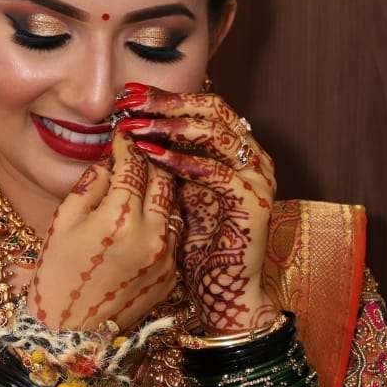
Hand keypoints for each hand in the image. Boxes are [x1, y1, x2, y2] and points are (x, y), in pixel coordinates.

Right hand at [27, 129, 179, 332]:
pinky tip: (143, 221)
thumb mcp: (64, 220)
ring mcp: (166, 257)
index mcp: (118, 219)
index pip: (133, 166)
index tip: (122, 137)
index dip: (126, 147)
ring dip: (159, 192)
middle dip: (148, 164)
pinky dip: (162, 222)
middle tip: (134, 158)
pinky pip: (174, 235)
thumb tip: (111, 161)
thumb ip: (92, 184)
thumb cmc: (58, 273)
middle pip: (162, 181)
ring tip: (140, 187)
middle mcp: (150, 236)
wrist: (70, 330)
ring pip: (174, 206)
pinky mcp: (172, 275)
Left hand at [114, 82, 278, 333]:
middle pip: (214, 110)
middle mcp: (251, 157)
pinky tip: (156, 157)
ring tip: (139, 126)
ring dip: (174, 127)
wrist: (222, 291)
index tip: (129, 95)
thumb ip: (167, 160)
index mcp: (235, 151)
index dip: (166, 97)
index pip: (203, 107)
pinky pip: (219, 173)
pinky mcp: (254, 203)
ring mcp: (257, 178)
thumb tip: (131, 127)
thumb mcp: (176, 192)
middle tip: (132, 102)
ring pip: (218, 134)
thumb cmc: (195, 245)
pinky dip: (186, 162)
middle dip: (169, 103)